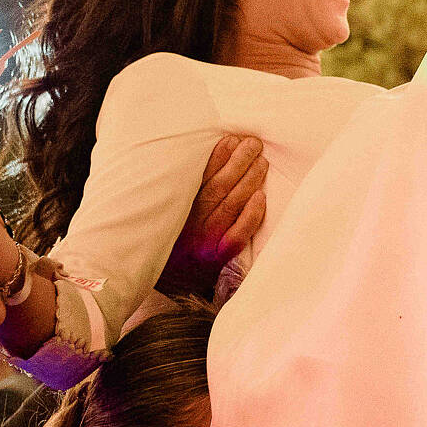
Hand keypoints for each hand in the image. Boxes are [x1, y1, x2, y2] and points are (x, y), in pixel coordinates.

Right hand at [157, 135, 267, 297]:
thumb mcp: (165, 216)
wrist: (165, 288)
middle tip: (254, 143)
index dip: (217, 156)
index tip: (232, 139)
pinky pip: (237, 235)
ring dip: (249, 180)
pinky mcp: (218, 258)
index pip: (199, 177)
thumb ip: (180, 193)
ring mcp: (206, 240)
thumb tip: (205, 162)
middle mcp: (191, 223)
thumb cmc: (168, 244)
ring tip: (262, 161)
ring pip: (231, 205)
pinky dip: (250, 215)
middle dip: (238, 161)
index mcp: (177, 209)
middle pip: (218, 186)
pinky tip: (262, 197)